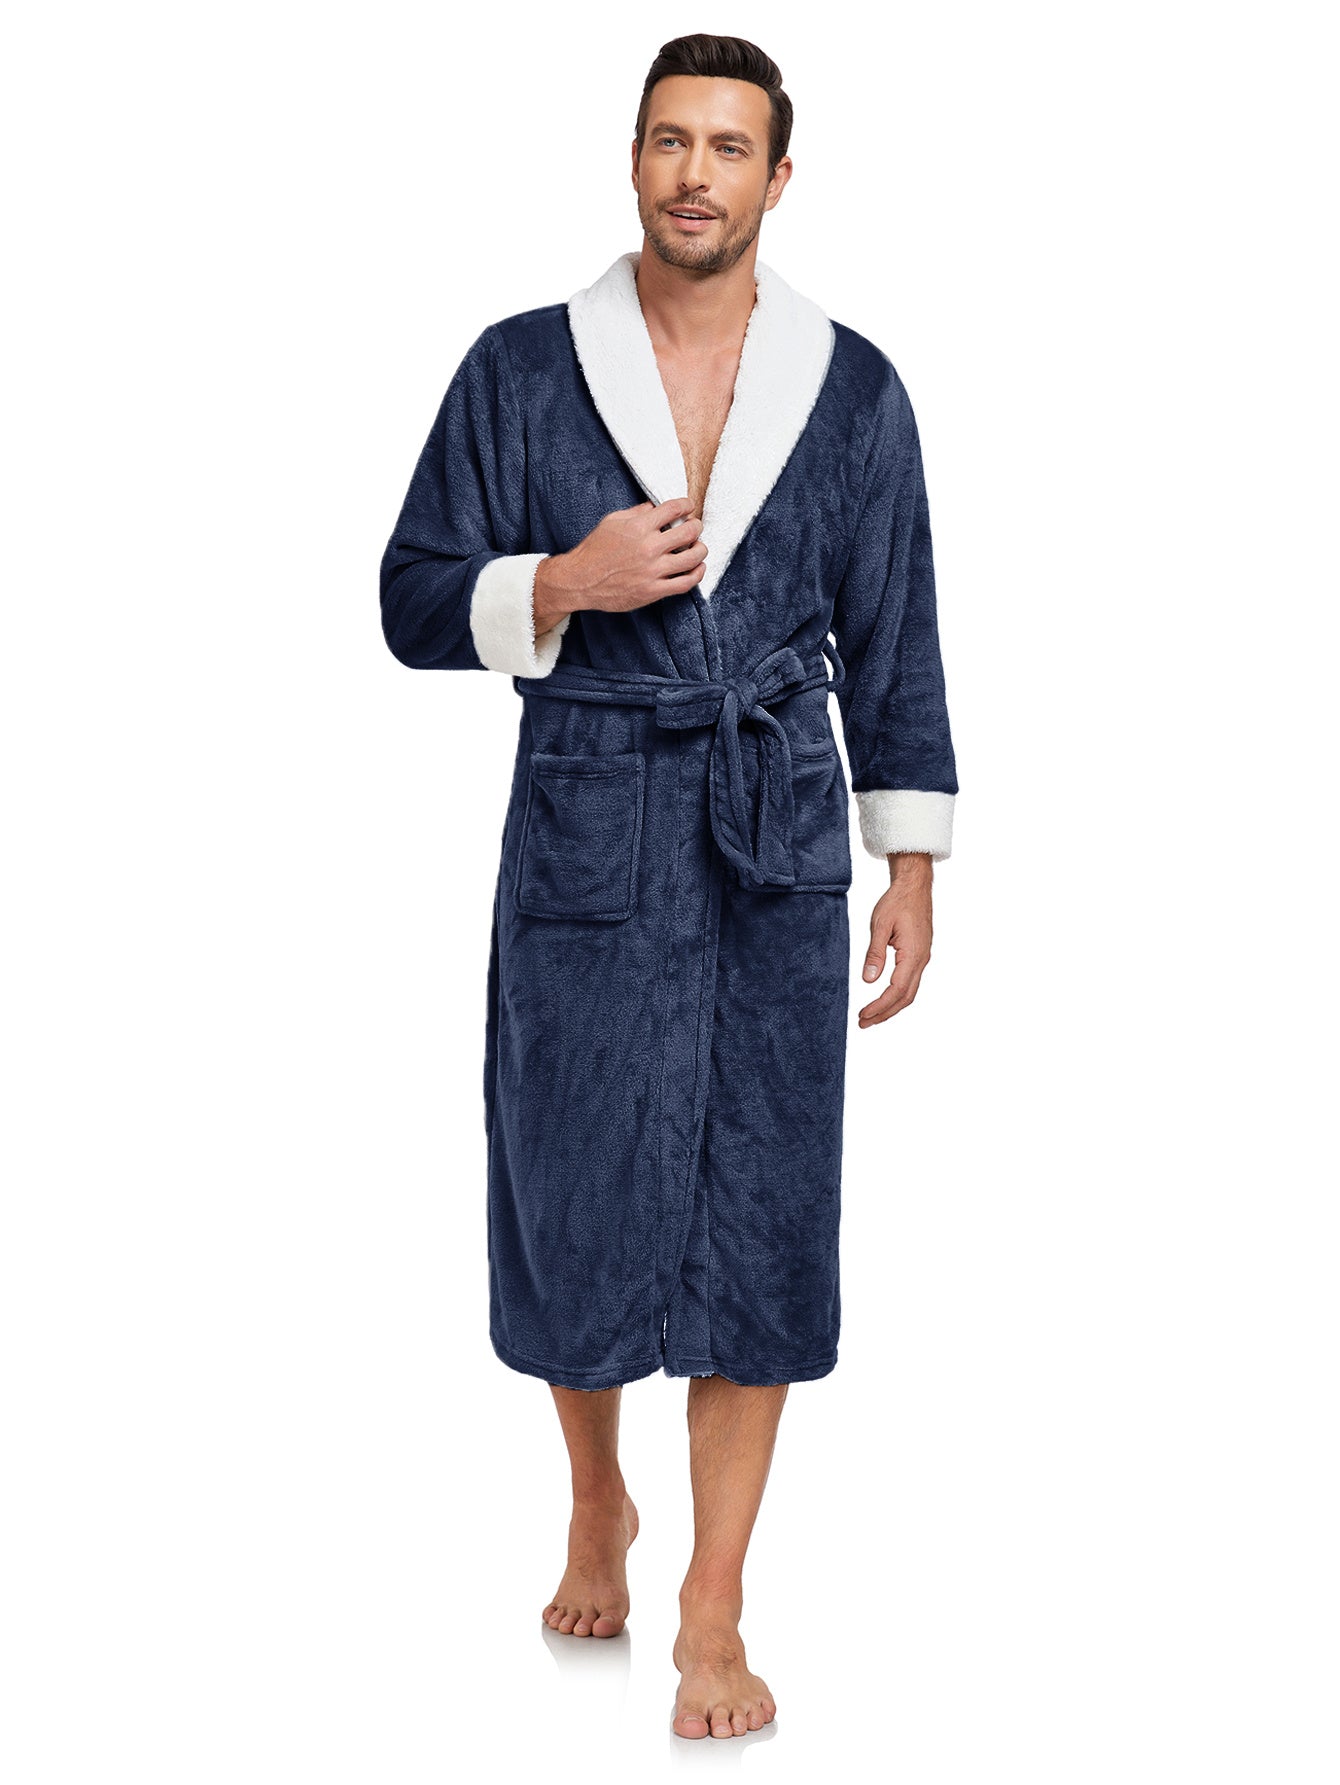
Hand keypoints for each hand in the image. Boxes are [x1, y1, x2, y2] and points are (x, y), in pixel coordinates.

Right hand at [533, 497, 705, 630]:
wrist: (579, 581)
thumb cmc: (594, 550)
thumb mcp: (612, 522)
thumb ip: (636, 513)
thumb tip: (656, 507)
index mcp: (639, 527)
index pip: (674, 509)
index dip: (687, 506)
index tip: (689, 507)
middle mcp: (648, 547)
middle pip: (689, 531)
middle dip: (696, 526)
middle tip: (695, 527)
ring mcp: (653, 571)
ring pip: (693, 558)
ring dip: (701, 549)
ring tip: (699, 547)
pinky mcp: (653, 591)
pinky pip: (685, 583)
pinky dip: (697, 574)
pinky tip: (698, 568)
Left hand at [857, 854, 933, 1027]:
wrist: (915, 887)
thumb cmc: (897, 902)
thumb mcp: (880, 925)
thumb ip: (875, 953)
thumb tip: (869, 980)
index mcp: (913, 954)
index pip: (896, 990)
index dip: (880, 1006)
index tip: (863, 1015)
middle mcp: (921, 960)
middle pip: (905, 997)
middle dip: (885, 1013)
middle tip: (864, 1023)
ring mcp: (922, 959)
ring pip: (909, 992)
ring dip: (891, 1007)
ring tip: (871, 1016)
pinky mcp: (919, 955)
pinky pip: (910, 982)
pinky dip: (897, 995)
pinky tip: (884, 998)